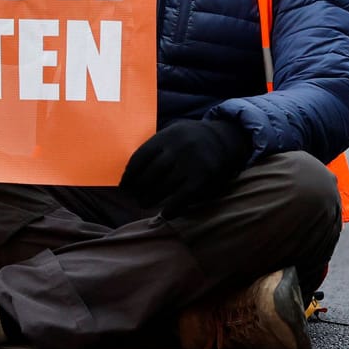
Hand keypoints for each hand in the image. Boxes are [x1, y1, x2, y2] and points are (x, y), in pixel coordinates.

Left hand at [119, 118, 251, 215]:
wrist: (224, 137)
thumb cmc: (189, 140)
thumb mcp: (171, 134)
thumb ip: (155, 148)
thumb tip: (130, 173)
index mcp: (165, 137)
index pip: (140, 158)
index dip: (129, 174)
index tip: (124, 186)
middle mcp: (177, 148)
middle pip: (150, 173)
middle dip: (138, 188)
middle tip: (132, 197)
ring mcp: (191, 162)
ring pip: (164, 186)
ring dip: (151, 198)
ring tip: (143, 203)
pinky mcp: (204, 176)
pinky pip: (184, 196)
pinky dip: (173, 208)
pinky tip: (165, 214)